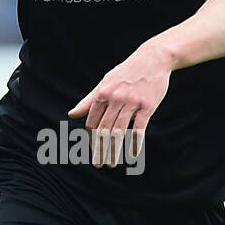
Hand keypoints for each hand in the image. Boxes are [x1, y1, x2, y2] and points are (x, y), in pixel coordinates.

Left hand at [68, 41, 172, 166]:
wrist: (153, 59)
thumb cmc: (126, 73)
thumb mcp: (105, 83)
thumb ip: (89, 100)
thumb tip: (71, 114)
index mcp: (102, 94)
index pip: (92, 122)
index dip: (91, 139)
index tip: (93, 151)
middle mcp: (115, 98)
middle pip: (104, 130)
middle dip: (99, 150)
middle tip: (98, 165)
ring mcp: (132, 102)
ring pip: (120, 132)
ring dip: (114, 151)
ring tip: (111, 164)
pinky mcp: (148, 105)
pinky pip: (140, 128)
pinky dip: (136, 143)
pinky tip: (134, 155)